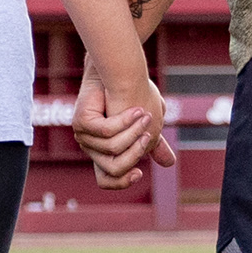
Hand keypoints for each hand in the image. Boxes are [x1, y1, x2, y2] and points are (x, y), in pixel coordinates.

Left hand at [71, 73, 174, 189]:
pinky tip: (136, 110)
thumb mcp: (147, 125)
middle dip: (135, 152)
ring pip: (113, 148)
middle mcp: (91, 147)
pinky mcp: (82, 121)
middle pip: (114, 168)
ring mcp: (83, 135)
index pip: (106, 180)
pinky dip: (124, 120)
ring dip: (134, 131)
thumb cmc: (133, 96)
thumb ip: (154, 145)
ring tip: (145, 114)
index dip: (122, 182)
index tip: (140, 173)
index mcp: (103, 152)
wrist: (119, 70)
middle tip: (148, 134)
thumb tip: (169, 164)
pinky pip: (107, 131)